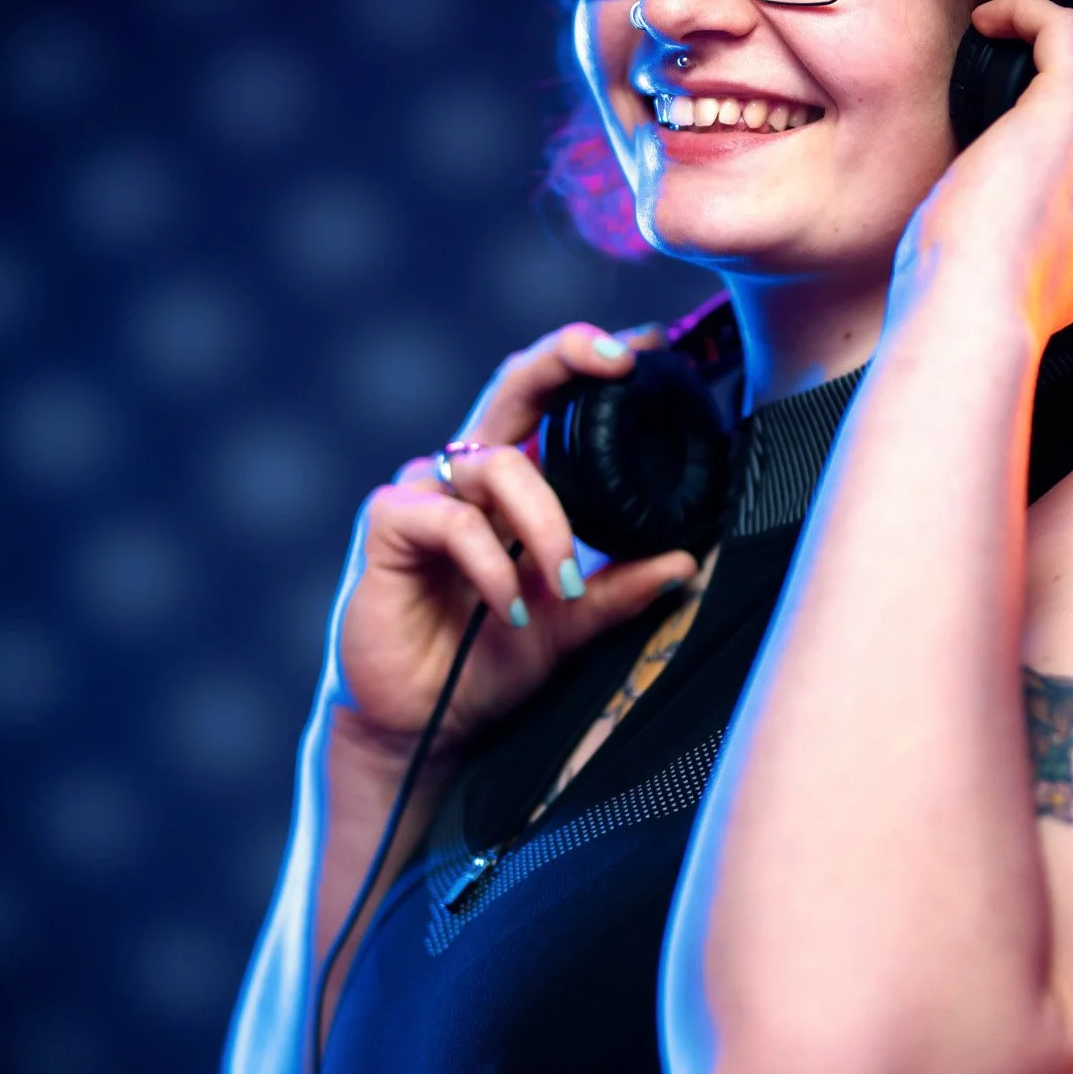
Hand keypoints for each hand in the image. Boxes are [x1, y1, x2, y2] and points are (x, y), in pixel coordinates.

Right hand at [333, 320, 700, 757]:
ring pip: (497, 465)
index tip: (650, 349)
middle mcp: (467, 472)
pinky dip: (493, 564)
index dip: (591, 363)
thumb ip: (619, 591)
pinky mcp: (388, 525)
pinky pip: (454, 522)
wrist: (421, 724)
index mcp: (512, 481)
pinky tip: (512, 608)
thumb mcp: (570, 626)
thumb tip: (685, 560)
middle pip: (514, 384)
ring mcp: (425, 493)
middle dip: (568, 359)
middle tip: (623, 364)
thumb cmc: (487, 663)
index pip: (551, 400)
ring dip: (547, 523)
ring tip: (566, 584)